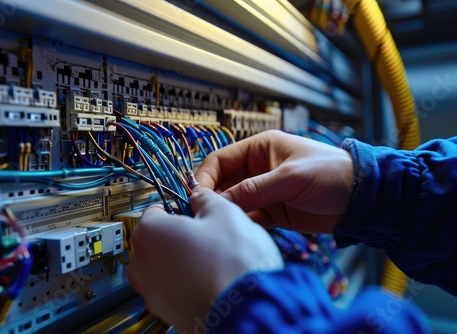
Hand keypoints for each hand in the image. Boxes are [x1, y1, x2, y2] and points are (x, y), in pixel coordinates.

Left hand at [126, 188, 282, 332]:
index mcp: (149, 234)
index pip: (156, 209)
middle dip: (182, 236)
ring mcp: (152, 294)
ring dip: (186, 261)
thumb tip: (200, 197)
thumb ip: (205, 199)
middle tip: (210, 237)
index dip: (180, 207)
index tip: (194, 211)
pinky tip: (215, 281)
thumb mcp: (225, 213)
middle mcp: (142, 266)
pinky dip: (190, 284)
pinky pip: (176, 290)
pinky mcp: (168, 314)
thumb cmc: (234, 266)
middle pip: (159, 240)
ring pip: (167, 267)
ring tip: (216, 262)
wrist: (248, 313)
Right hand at [195, 130, 353, 232]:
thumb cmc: (329, 174)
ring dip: (224, 213)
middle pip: (223, 183)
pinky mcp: (271, 213)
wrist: (361, 199)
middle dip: (212, 198)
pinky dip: (240, 225)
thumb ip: (254, 189)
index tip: (197, 196)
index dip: (205, 177)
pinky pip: (248, 218)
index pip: (220, 160)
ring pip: (233, 202)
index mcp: (259, 149)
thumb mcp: (290, 177)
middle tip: (201, 215)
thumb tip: (218, 201)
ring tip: (216, 226)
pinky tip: (234, 232)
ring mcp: (263, 192)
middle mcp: (256, 169)